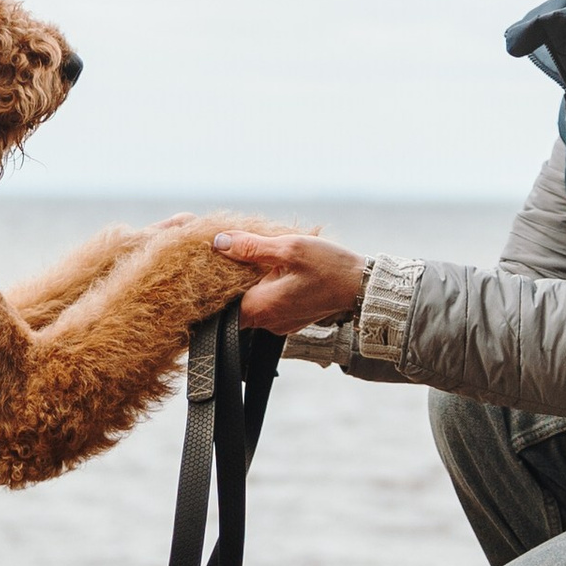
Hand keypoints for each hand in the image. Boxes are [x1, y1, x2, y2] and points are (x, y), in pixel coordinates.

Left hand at [212, 226, 368, 335]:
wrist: (362, 286)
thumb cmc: (329, 266)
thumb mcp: (289, 248)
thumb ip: (251, 247)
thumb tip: (219, 242)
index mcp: (261, 308)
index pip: (218, 309)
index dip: (208, 289)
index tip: (204, 268)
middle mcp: (267, 322)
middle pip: (233, 305)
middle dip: (228, 280)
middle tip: (227, 254)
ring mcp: (278, 323)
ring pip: (250, 303)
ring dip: (247, 283)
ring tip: (248, 256)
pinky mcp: (289, 318)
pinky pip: (266, 303)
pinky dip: (263, 287)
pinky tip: (269, 268)